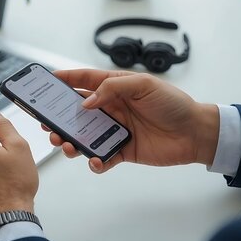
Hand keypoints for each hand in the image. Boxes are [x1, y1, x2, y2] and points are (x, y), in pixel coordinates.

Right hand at [48, 69, 219, 173]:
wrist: (195, 133)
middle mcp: (112, 108)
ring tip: (64, 144)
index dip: (64, 80)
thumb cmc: (173, 104)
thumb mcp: (144, 85)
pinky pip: (102, 157)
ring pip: (84, 136)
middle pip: (77, 112)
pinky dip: (95, 161)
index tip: (44, 81)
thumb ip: (113, 88)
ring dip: (70, 140)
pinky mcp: (122, 150)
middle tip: (45, 122)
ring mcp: (115, 130)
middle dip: (58, 116)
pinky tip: (95, 161)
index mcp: (116, 87)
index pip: (84, 80)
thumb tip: (87, 102)